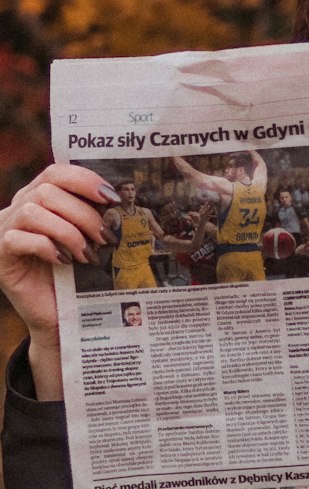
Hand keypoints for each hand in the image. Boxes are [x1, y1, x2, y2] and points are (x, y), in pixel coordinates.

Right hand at [0, 165, 119, 394]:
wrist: (57, 316)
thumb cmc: (76, 275)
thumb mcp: (86, 240)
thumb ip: (92, 217)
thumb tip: (117, 202)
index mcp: (39, 197)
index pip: (57, 172)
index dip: (85, 180)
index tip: (113, 198)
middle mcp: (17, 208)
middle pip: (48, 191)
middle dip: (84, 213)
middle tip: (106, 237)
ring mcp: (4, 229)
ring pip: (34, 212)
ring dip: (68, 232)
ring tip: (88, 255)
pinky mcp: (0, 254)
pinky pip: (20, 239)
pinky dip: (47, 247)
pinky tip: (65, 262)